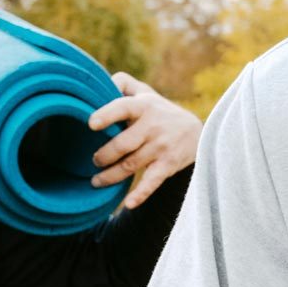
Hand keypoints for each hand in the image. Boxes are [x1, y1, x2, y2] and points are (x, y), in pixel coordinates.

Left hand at [88, 73, 200, 209]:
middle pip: (122, 144)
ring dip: (109, 176)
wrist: (196, 133)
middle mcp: (152, 126)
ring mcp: (161, 147)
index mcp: (144, 106)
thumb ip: (123, 83)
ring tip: (96, 181)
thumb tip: (99, 83)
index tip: (91, 124)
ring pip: (130, 165)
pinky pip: (152, 182)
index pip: (123, 108)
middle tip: (94, 161)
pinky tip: (129, 203)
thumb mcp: (146, 93)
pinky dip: (141, 194)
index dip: (107, 115)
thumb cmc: (159, 112)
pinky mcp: (167, 165)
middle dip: (103, 156)